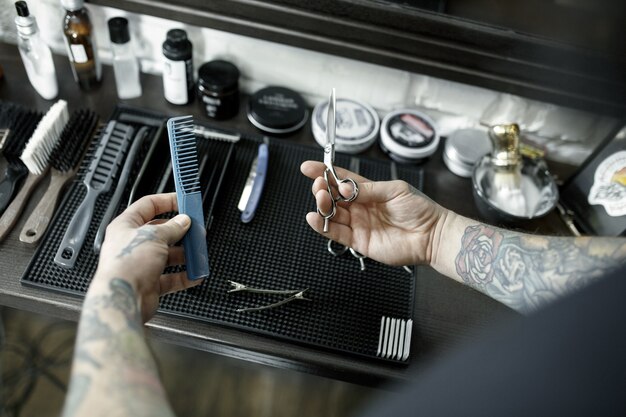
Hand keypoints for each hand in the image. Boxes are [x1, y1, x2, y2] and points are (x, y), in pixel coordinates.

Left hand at [94, 193, 202, 321]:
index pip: (148, 206)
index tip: (184, 201)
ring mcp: (142, 264)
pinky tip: (195, 274)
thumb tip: (183, 221)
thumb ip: (172, 228)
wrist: (122, 299)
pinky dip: (185, 276)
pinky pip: (172, 277)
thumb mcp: (154, 237)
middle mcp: (133, 245)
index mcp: (126, 226)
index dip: (167, 201)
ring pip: (169, 255)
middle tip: (196, 229)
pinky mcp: (150, 283)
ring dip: (185, 254)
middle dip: (181, 231)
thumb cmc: (126, 265)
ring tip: (198, 253)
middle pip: (162, 232)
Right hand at [301, 161, 448, 265]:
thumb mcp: (395, 190)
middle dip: (322, 189)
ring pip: (332, 214)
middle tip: (320, 185)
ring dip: (321, 205)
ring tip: (320, 198)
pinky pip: (336, 233)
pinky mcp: (358, 242)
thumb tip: (344, 187)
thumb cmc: (419, 209)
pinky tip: (313, 218)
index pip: (341, 180)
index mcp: (368, 191)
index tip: (308, 168)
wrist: (431, 235)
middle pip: (333, 197)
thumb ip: (368, 189)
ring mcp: (358, 224)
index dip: (324, 172)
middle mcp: (360, 207)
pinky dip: (322, 226)